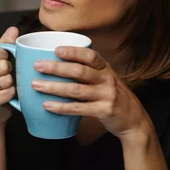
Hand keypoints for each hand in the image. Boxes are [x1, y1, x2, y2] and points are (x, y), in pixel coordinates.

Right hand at [0, 27, 18, 124]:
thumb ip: (5, 44)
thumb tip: (13, 29)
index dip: (3, 54)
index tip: (5, 58)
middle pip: (1, 65)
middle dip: (9, 70)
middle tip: (6, 74)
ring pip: (5, 80)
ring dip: (11, 83)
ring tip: (6, 85)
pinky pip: (6, 93)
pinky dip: (11, 94)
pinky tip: (7, 94)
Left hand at [31, 46, 150, 139]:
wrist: (133, 119)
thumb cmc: (112, 96)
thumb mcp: (105, 79)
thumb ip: (88, 71)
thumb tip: (56, 62)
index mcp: (105, 68)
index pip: (90, 55)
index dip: (73, 52)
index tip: (56, 50)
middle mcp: (107, 79)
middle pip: (79, 71)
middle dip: (56, 68)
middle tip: (38, 66)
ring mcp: (106, 95)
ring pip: (76, 90)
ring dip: (54, 87)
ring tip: (36, 85)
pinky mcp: (104, 111)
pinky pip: (78, 108)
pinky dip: (61, 107)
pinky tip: (47, 105)